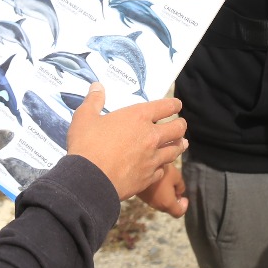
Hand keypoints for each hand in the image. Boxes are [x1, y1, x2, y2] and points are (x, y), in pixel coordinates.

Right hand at [65, 83, 186, 200]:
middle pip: (177, 129)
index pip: (165, 106)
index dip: (174, 104)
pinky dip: (163, 166)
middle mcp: (151, 136)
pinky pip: (162, 170)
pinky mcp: (149, 177)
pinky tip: (162, 167)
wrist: (90, 180)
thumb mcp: (84, 117)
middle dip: (180, 125)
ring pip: (175, 150)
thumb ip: (93, 100)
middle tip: (181, 125)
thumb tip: (97, 86)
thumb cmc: (87, 145)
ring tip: (182, 144)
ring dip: (179, 145)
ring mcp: (152, 158)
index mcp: (138, 117)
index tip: (177, 105)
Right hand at [138, 162, 187, 216]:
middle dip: (174, 200)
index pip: (178, 213)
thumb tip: (179, 192)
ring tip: (166, 183)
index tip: (184, 197)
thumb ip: (181, 187)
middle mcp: (157, 205)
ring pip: (160, 203)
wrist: (139, 165)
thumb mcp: (176, 176)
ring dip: (165, 196)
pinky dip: (157, 193)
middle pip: (169, 208)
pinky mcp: (142, 196)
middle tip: (176, 188)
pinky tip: (157, 181)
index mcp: (167, 203)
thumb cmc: (161, 171)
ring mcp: (148, 201)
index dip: (184, 207)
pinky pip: (153, 198)